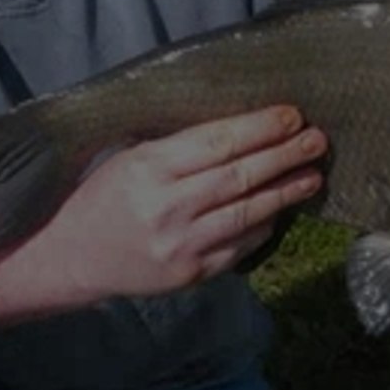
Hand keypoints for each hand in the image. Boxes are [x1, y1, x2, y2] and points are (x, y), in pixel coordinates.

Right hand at [28, 105, 326, 301]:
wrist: (72, 257)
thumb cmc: (104, 196)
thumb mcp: (131, 157)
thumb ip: (180, 147)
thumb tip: (244, 129)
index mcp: (148, 168)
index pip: (216, 142)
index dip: (260, 128)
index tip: (292, 115)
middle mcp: (166, 207)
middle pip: (239, 176)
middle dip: (284, 155)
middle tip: (317, 139)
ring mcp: (180, 244)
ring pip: (247, 213)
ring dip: (286, 192)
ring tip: (313, 174)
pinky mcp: (190, 274)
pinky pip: (239, 245)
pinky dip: (264, 225)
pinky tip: (282, 208)